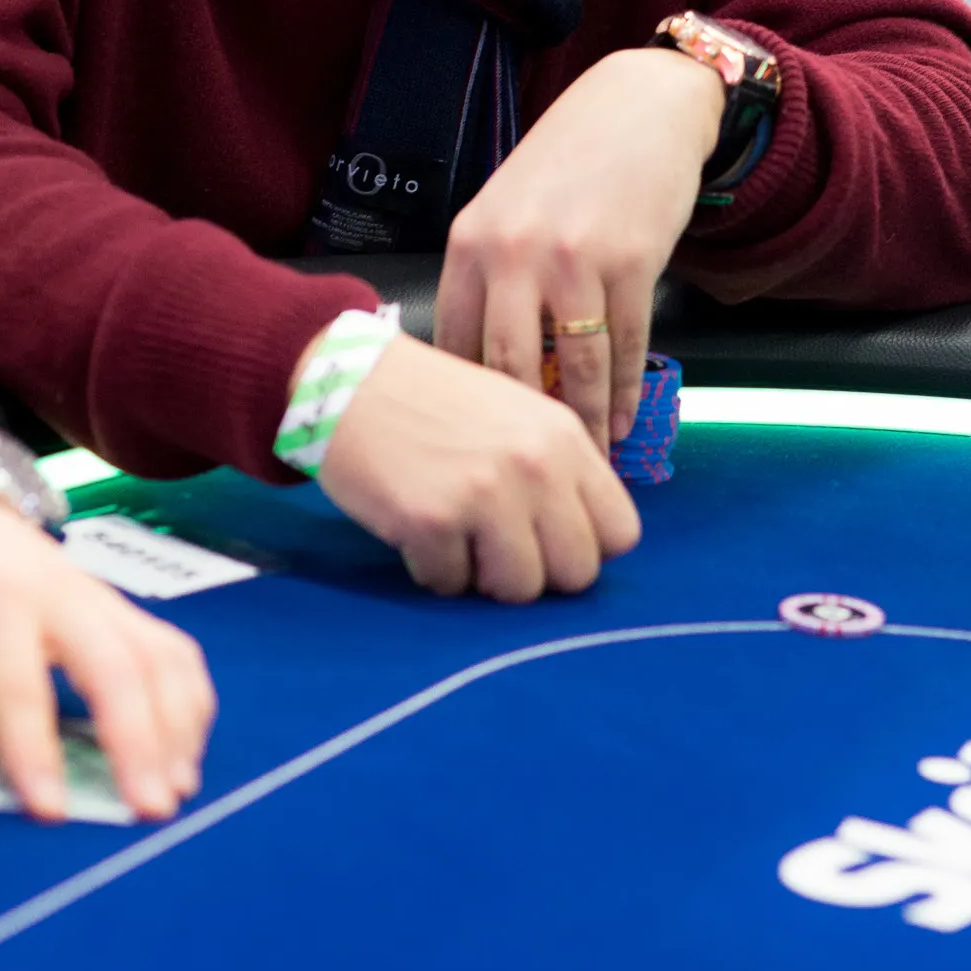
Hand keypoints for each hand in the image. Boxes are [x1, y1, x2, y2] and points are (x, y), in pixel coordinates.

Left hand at [0, 483, 216, 823]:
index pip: (19, 686)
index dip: (34, 751)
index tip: (51, 813)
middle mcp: (58, 593)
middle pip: (117, 666)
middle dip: (140, 742)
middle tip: (152, 811)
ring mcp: (99, 595)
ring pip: (161, 654)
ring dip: (178, 726)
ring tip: (176, 789)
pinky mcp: (120, 605)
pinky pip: (173, 648)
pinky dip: (189, 701)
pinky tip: (184, 749)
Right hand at [317, 331, 639, 600]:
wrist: (349, 381)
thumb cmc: (433, 402)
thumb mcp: (517, 415)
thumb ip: (558, 471)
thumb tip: (584, 541)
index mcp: (563, 437)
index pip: (621, 532)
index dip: (584, 546)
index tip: (549, 539)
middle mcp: (535, 465)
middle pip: (577, 573)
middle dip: (538, 572)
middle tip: (498, 548)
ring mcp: (485, 494)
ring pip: (519, 590)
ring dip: (484, 576)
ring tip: (456, 537)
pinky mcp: (432, 521)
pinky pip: (451, 586)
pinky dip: (431, 569)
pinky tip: (416, 528)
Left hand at [435, 47, 722, 450]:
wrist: (639, 107)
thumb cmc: (567, 164)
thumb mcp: (507, 209)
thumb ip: (491, 277)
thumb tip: (480, 367)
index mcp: (471, 242)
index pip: (454, 342)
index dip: (465, 402)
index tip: (472, 445)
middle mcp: (514, 251)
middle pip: (507, 366)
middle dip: (519, 429)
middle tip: (527, 476)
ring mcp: (574, 258)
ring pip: (573, 367)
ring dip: (584, 424)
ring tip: (587, 462)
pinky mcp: (631, 262)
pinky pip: (623, 348)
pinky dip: (624, 394)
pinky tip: (624, 423)